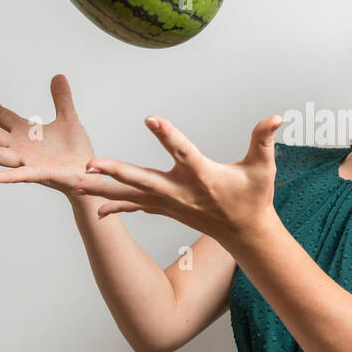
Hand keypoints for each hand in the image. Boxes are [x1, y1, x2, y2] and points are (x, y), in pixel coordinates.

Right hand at [0, 74, 97, 196]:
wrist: (88, 175)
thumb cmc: (75, 150)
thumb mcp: (68, 119)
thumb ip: (62, 99)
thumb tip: (58, 75)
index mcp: (24, 132)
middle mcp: (19, 147)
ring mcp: (26, 161)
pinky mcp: (39, 174)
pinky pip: (22, 175)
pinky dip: (9, 177)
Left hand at [72, 114, 283, 244]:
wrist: (247, 234)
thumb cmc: (254, 198)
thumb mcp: (263, 168)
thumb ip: (264, 140)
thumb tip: (277, 117)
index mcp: (202, 176)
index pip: (183, 152)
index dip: (168, 135)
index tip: (151, 119)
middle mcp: (180, 191)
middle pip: (142, 178)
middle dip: (116, 170)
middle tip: (91, 163)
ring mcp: (170, 203)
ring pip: (130, 193)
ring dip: (102, 188)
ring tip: (74, 183)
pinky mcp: (166, 209)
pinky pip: (135, 206)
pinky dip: (115, 205)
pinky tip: (95, 207)